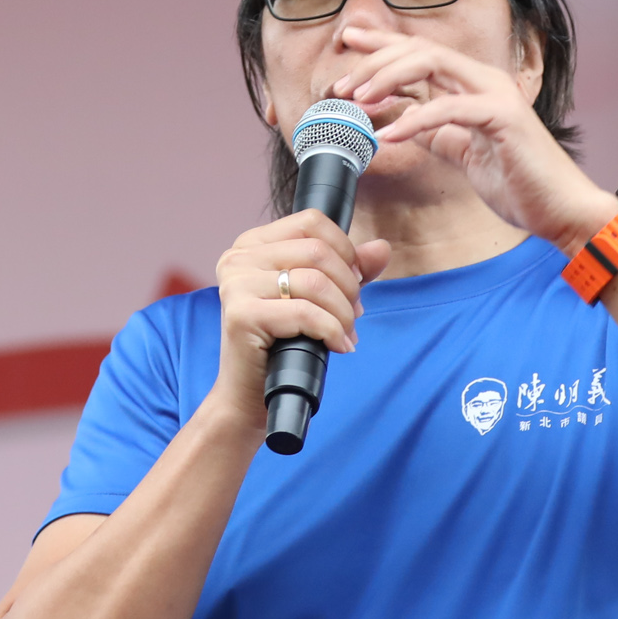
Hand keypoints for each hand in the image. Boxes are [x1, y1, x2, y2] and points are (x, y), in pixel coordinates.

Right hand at [210, 212, 392, 426]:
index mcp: (252, 245)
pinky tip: (337, 346)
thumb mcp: (319, 298)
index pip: (311, 222)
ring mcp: (236, 284)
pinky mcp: (241, 314)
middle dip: (348, 286)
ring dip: (343, 313)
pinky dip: (332, 331)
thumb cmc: (282, 344)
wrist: (249, 396)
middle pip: (317, 252)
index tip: (355, 281)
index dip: (345, 250)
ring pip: (316, 282)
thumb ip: (348, 269)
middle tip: (353, 315)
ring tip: (346, 333)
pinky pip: (306, 313)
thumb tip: (381, 247)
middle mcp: (238, 258)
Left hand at [330, 20, 617, 250]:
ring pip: (431, 64)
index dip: (382, 43)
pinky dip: (413, 120)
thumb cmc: (519, 182)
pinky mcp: (502, 118)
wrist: (561, 209)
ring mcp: (496, 94)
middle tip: (341, 84)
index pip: (421, 51)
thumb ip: (438, 132)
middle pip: (420, 50)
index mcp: (475, 84)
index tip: (348, 40)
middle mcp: (485, 80)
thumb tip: (405, 121)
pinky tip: (387, 136)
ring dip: (388, 78)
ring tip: (358, 99)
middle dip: (374, 60)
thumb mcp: (465, 152)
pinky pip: (448, 110)